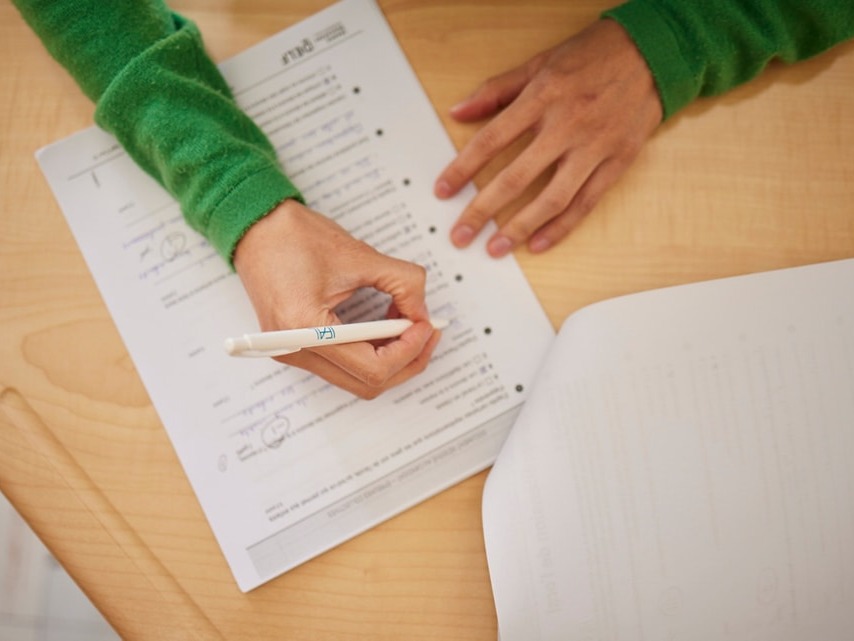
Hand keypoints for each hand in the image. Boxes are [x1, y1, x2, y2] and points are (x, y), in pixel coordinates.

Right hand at [233, 199, 440, 398]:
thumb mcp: (360, 255)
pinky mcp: (296, 347)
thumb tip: (423, 313)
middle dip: (406, 360)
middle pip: (367, 384)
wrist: (256, 227)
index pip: (372, 367)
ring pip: (357, 379)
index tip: (426, 324)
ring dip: (390, 357)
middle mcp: (294, 349)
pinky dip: (371, 352)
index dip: (409, 349)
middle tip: (427, 330)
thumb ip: (403, 283)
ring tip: (407, 324)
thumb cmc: (296, 235)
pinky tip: (385, 327)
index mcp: (304, 327)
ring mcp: (293, 352)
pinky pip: (343, 365)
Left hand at [434, 19, 661, 256]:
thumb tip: (459, 112)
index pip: (491, 141)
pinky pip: (586, 203)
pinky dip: (562, 227)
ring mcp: (594, 148)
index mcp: (542, 98)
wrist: (653, 53)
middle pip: (516, 177)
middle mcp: (566, 126)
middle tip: (461, 234)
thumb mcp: (540, 63)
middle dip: (483, 210)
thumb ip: (497, 90)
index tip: (443, 191)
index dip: (463, 169)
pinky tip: (538, 243)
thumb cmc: (593, 56)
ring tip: (496, 248)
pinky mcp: (617, 162)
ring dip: (520, 227)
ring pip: (552, 197)